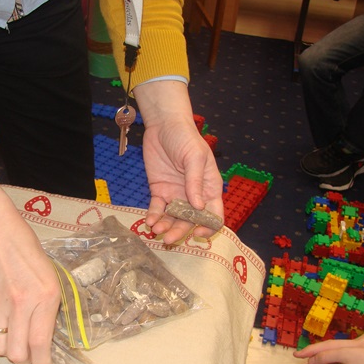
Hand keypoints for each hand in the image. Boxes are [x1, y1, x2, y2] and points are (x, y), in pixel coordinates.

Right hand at [0, 177, 60, 363]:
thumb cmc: (25, 248)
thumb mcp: (49, 274)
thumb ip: (49, 303)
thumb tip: (46, 330)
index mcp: (45, 296)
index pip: (41, 344)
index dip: (42, 362)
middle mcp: (22, 306)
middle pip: (18, 354)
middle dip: (25, 361)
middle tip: (30, 355)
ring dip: (7, 350)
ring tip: (14, 340)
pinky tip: (2, 322)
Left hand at [133, 80, 223, 244]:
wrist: (163, 126)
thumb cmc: (186, 138)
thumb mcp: (195, 157)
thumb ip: (196, 181)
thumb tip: (199, 206)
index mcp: (209, 188)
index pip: (214, 214)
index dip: (208, 226)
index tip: (197, 232)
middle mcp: (193, 196)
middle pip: (190, 221)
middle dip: (180, 231)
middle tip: (169, 238)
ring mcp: (176, 195)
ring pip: (173, 218)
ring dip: (166, 227)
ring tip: (156, 230)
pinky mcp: (159, 191)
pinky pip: (158, 209)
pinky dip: (154, 217)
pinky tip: (149, 221)